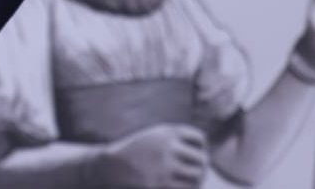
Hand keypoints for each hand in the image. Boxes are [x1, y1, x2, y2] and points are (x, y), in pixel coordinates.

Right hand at [93, 124, 208, 188]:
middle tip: (198, 173)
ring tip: (190, 182)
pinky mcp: (160, 184)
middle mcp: (167, 146)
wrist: (110, 166)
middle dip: (201, 167)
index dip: (201, 148)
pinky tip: (180, 187)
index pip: (199, 138)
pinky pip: (186, 188)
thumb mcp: (153, 137)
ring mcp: (164, 166)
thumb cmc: (135, 152)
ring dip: (196, 180)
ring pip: (197, 176)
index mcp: (166, 132)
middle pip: (202, 158)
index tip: (196, 155)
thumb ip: (175, 139)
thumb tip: (204, 153)